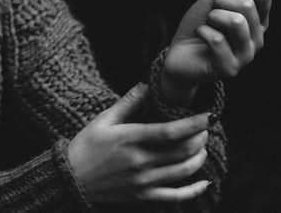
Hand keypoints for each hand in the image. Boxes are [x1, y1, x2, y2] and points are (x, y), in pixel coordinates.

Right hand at [68, 83, 211, 203]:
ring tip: (202, 148)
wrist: (71, 179)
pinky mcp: (144, 197)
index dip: (194, 123)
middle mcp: (139, 161)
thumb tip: (147, 82)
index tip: (209, 115)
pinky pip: (176, 197)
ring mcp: (143, 182)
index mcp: (130, 139)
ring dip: (199, 158)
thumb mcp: (104, 120)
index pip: (170, 131)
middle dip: (200, 138)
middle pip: (182, 150)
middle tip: (205, 129)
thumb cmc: (87, 146)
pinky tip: (204, 183)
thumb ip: (129, 102)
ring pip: (183, 171)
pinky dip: (194, 190)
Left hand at [162, 0, 271, 104]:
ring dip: (212, 16)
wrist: (178, 56)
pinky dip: (202, 31)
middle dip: (221, 1)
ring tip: (207, 24)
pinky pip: (218, 39)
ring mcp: (245, 56)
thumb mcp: (212, 0)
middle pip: (247, 5)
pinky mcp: (229, 68)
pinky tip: (200, 35)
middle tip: (210, 12)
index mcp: (258, 21)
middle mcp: (257, 39)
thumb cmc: (198, 27)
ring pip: (235, 21)